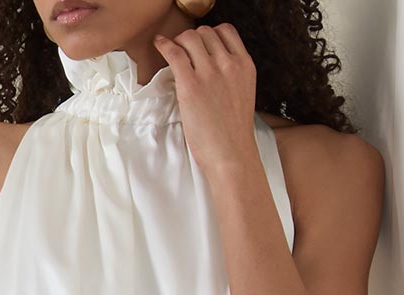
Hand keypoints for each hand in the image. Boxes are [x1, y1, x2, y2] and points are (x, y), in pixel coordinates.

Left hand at [152, 22, 261, 184]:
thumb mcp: (242, 94)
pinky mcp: (191, 85)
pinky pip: (175, 54)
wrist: (231, 154)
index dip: (210, 34)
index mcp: (244, 64)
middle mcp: (229, 63)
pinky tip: (159, 44)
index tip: (200, 44)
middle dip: (192, 38)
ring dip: (179, 41)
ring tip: (172, 50)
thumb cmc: (233, 134)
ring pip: (190, 38)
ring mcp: (210, 73)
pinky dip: (164, 45)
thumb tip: (214, 69)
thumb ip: (232, 76)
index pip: (226, 31)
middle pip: (206, 33)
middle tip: (182, 49)